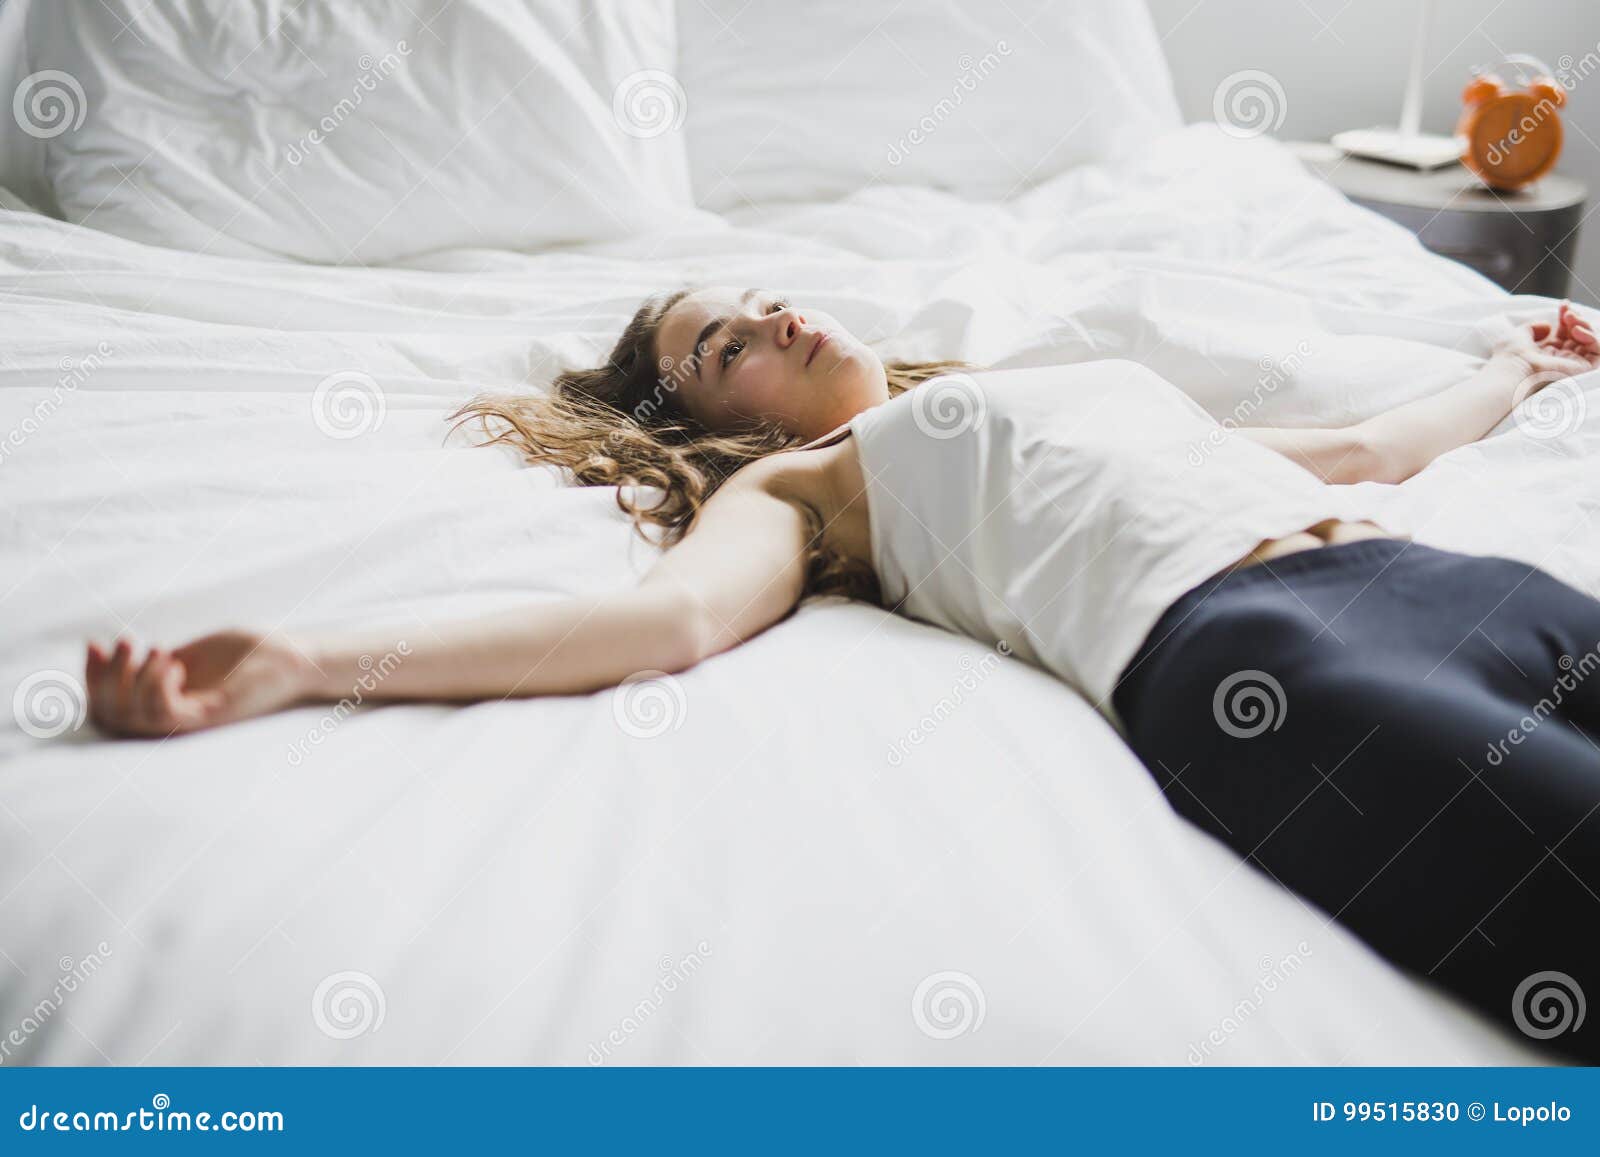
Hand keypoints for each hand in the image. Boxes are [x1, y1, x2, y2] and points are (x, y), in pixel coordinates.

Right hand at [85, 630, 314, 737]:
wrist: (292, 656)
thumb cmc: (247, 653)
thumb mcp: (191, 653)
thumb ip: (158, 661)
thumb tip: (120, 654)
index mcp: (164, 705)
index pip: (110, 706)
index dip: (92, 678)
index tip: (95, 643)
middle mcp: (173, 719)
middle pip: (113, 716)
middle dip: (107, 676)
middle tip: (125, 641)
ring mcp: (193, 720)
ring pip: (136, 717)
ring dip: (134, 678)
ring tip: (158, 649)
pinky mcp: (213, 716)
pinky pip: (168, 715)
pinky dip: (160, 688)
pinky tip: (175, 663)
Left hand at [1489, 301, 1599, 381]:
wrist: (1514, 371)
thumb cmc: (1511, 356)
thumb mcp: (1519, 335)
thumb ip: (1534, 327)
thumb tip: (1548, 326)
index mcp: (1547, 353)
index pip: (1564, 332)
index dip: (1566, 316)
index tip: (1563, 304)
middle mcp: (1561, 359)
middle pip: (1578, 335)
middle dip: (1576, 318)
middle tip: (1567, 312)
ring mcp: (1572, 364)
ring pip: (1590, 341)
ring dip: (1584, 325)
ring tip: (1570, 319)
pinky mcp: (1583, 370)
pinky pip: (1598, 351)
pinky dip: (1592, 337)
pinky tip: (1577, 331)